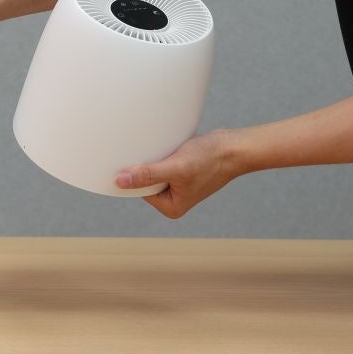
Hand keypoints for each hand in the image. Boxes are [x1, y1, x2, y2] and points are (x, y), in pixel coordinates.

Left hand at [115, 129, 244, 218]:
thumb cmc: (209, 159)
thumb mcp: (175, 168)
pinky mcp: (182, 171)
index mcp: (171, 207)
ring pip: (154, 170)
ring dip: (155, 157)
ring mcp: (178, 185)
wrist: (233, 147)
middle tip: (155, 151)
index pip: (140, 191)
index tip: (132, 159)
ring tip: (167, 149)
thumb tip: (120, 181)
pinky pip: (164, 162)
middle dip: (146, 165)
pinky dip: (164, 153)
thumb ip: (148, 175)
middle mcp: (174, 199)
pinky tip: (171, 146)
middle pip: (145, 181)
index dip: (134, 175)